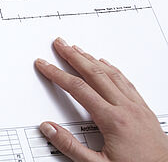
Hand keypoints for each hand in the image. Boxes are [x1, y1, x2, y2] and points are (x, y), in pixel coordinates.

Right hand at [35, 38, 167, 161]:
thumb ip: (70, 146)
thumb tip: (49, 128)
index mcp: (113, 120)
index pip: (78, 90)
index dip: (58, 75)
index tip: (45, 65)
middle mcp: (127, 109)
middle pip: (95, 74)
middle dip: (74, 57)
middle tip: (61, 44)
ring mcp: (138, 109)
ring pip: (112, 75)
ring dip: (93, 59)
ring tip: (79, 50)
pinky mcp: (146, 112)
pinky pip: (127, 83)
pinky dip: (113, 70)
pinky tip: (107, 65)